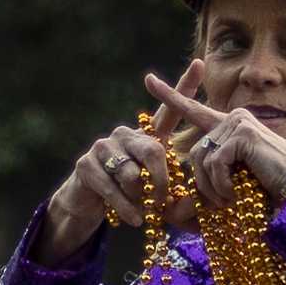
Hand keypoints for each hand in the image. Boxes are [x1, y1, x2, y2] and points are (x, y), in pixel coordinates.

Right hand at [31, 61, 201, 262]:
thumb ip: (172, 191)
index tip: (199, 64)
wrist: (89, 208)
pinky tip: (134, 219)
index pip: (168, 112)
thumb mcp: (155, 193)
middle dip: (162, 182)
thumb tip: (188, 199)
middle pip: (153, 152)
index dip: (184, 88)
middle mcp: (125, 135)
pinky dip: (127, 208)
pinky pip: (113, 188)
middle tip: (164, 203)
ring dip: (140, 200)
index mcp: (146, 138)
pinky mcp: (86, 164)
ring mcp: (103, 146)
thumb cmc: (130, 200)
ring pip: (132, 175)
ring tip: (142, 212)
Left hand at [143, 71, 285, 209]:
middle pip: (195, 152)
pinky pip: (215, 162)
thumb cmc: (269, 189)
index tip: (148, 80)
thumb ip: (207, 181)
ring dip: (212, 187)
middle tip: (221, 202)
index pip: (193, 109)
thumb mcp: (232, 182)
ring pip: (202, 159)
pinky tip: (236, 192)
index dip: (170, 96)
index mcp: (229, 126)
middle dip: (202, 183)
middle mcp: (233, 118)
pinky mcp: (242, 133)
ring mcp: (239, 122)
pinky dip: (221, 184)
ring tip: (232, 197)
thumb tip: (173, 201)